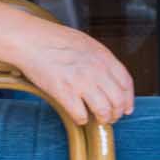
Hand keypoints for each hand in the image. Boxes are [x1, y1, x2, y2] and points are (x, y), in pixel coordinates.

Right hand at [17, 26, 135, 125]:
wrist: (31, 40)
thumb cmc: (54, 40)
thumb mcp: (86, 44)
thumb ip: (100, 59)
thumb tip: (108, 76)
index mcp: (104, 57)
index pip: (126, 83)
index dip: (128, 99)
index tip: (126, 108)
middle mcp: (97, 70)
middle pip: (118, 100)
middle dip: (116, 113)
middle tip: (110, 118)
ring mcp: (81, 81)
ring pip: (104, 111)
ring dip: (102, 119)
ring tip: (97, 120)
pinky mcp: (64, 92)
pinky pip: (81, 115)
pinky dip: (82, 120)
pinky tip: (79, 117)